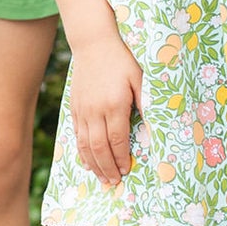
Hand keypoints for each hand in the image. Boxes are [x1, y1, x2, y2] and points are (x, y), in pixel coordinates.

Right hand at [65, 33, 143, 184]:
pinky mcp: (74, 107)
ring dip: (93, 164)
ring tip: (101, 178)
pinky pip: (76, 135)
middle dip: (107, 168)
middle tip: (114, 181)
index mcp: (114, 105)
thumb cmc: (122, 60)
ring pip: (85, 144)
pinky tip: (87, 161)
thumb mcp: (140, 79)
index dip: (122, 158)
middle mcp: (95, 111)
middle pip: (99, 147)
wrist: (94, 44)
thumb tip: (152, 127)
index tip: (128, 170)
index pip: (117, 140)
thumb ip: (145, 103)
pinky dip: (81, 151)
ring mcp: (82, 110)